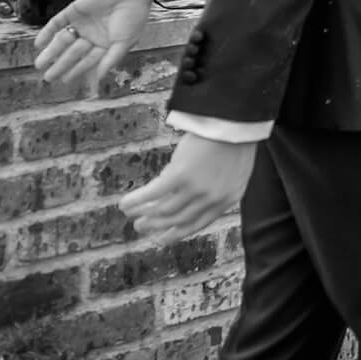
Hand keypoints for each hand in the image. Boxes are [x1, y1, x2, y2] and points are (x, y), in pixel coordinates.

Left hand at [35, 0, 153, 84]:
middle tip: (48, 77)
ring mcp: (82, 23)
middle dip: (60, 65)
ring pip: (62, 41)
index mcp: (105, 43)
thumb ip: (110, 60)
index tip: (65, 80)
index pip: (88, 60)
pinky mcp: (73, 12)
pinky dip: (47, 32)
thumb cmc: (133, 16)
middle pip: (72, 53)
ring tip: (40, 64)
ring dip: (51, 52)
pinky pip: (57, 23)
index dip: (76, 71)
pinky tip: (39, 43)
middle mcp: (92, 34)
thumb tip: (99, 78)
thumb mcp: (125, 43)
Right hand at [119, 133, 255, 240]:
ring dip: (144, 214)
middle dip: (156, 226)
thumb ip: (219, 187)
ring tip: (131, 215)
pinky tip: (125, 204)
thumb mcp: (236, 170)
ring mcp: (197, 189)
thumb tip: (194, 196)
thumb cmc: (235, 138)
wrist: (236, 120)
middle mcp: (213, 199)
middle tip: (141, 226)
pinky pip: (152, 194)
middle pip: (178, 219)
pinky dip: (136, 201)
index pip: (199, 223)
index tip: (161, 239)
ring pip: (163, 209)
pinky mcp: (180, 176)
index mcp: (229, 198)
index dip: (178, 233)